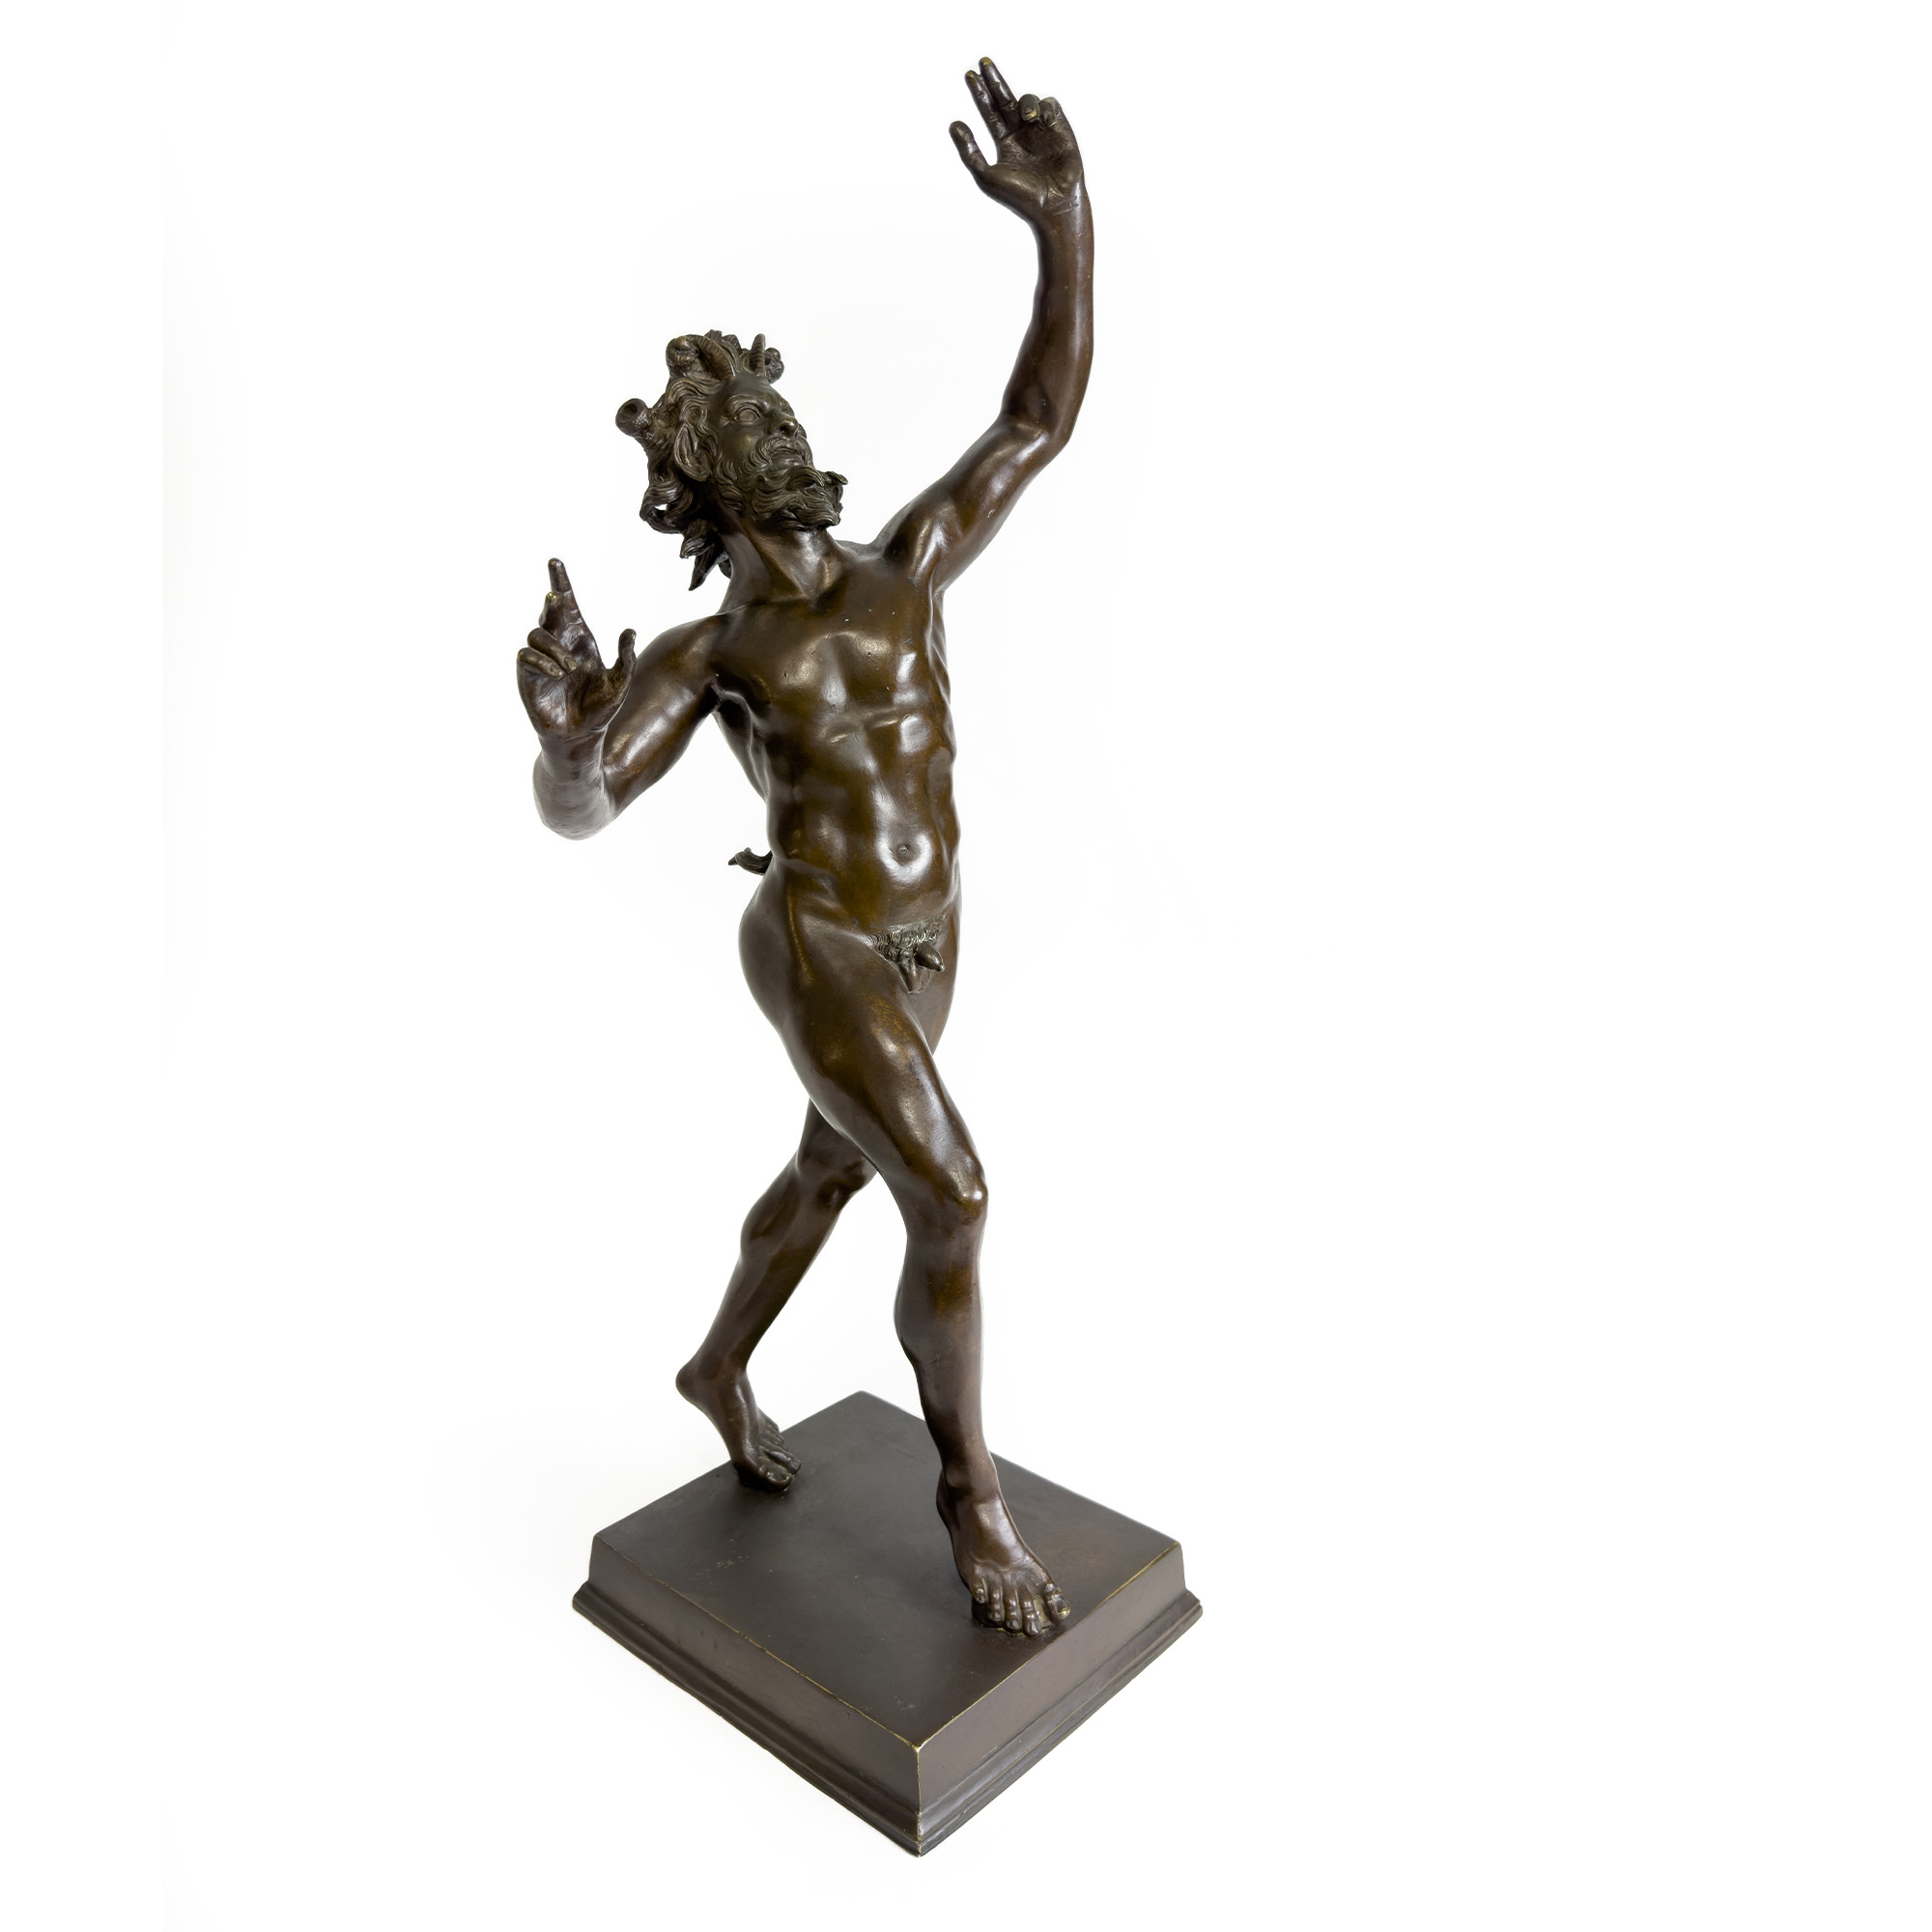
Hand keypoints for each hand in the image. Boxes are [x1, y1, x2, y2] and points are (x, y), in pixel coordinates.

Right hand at [517, 558, 632, 742]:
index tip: (555, 562)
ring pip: (537, 634)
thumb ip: (626, 658)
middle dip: (551, 601)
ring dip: (555, 649)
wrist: (581, 735)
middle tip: (556, 597)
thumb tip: (630, 631)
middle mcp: (559, 644)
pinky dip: (542, 662)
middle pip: (548, 611)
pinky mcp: (528, 674)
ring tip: (570, 670)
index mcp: (580, 640)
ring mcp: (542, 658)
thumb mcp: (620, 683)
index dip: (561, 583)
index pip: (569, 606)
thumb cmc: (600, 708)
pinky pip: (526, 655)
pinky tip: (558, 674)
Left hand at [950, 58, 1083, 224]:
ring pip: (1029, 100)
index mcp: (1005, 144)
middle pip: (1006, 99)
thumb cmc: (1020, 198)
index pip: (989, 112)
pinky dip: (1045, 107)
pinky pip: (1050, 105)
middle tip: (983, 62)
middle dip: (995, 80)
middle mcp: (1022, 134)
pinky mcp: (1061, 129)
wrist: (1053, 208)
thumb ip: (968, 151)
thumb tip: (954, 124)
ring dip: (1026, 102)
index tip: (969, 75)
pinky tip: (1041, 119)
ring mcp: (1042, 131)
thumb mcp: (986, 176)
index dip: (980, 93)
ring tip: (1026, 117)